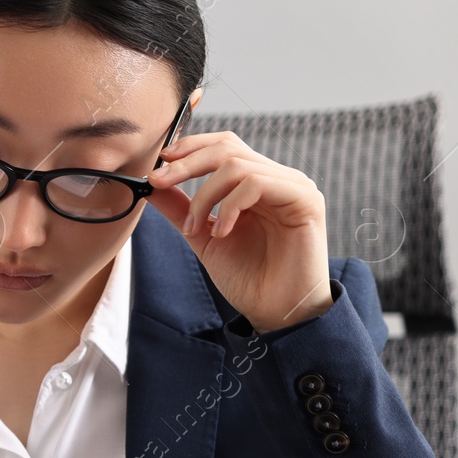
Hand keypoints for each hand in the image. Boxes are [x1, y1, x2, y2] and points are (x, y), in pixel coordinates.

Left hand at [147, 131, 331, 332]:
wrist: (276, 311)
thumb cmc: (248, 277)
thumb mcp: (204, 238)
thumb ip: (182, 209)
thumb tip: (153, 185)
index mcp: (256, 183)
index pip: (224, 146)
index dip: (191, 148)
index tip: (159, 164)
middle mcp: (277, 179)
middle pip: (228, 147)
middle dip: (187, 163)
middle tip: (159, 181)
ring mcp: (293, 186)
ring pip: (238, 165)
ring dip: (204, 196)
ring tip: (195, 229)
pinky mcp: (305, 200)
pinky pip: (257, 183)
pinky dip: (230, 206)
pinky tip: (222, 232)